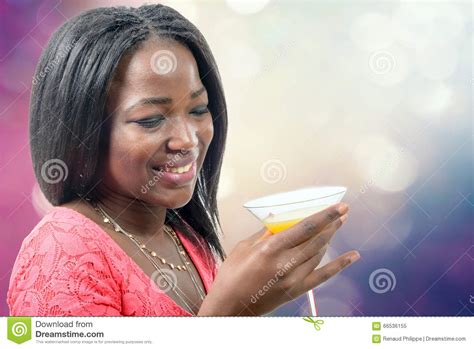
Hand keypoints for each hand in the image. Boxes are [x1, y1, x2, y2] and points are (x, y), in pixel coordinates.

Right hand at [198, 202, 359, 315]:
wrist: (230, 307)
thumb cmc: (232, 276)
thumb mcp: (244, 247)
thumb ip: (264, 234)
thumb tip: (279, 222)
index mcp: (270, 249)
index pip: (305, 228)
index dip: (325, 216)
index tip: (338, 206)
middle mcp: (285, 264)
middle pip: (317, 239)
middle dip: (332, 223)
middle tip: (343, 211)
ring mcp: (293, 279)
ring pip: (319, 254)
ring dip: (331, 237)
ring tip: (339, 224)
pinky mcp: (296, 291)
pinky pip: (323, 276)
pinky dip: (339, 265)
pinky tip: (352, 256)